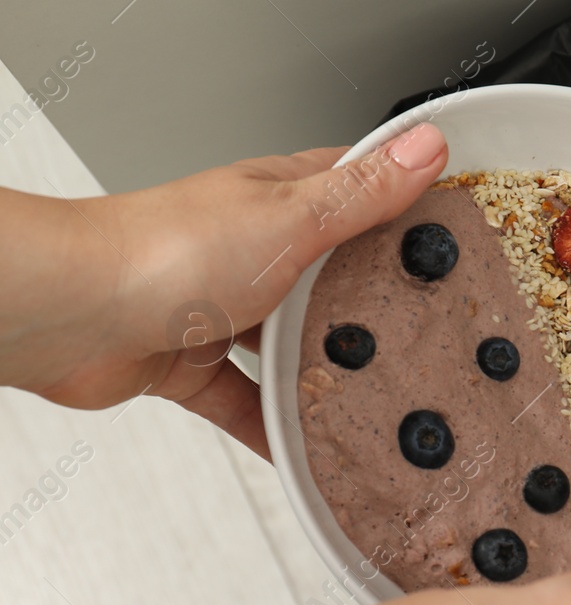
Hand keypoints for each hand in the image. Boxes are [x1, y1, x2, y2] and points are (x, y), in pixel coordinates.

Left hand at [0, 122, 449, 457]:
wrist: (72, 314)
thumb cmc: (165, 252)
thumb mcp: (291, 218)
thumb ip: (363, 194)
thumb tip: (425, 147)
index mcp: (276, 199)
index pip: (355, 191)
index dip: (406, 209)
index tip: (456, 239)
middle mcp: (249, 248)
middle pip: (330, 279)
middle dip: (376, 308)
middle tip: (429, 336)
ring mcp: (220, 307)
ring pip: (290, 345)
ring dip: (325, 373)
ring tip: (377, 399)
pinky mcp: (192, 364)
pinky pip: (247, 403)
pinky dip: (277, 428)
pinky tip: (309, 449)